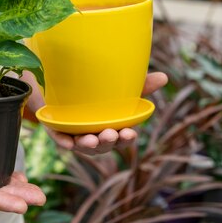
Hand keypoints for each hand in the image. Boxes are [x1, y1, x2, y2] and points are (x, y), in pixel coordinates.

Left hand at [46, 72, 167, 155]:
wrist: (64, 85)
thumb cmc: (101, 93)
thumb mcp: (122, 87)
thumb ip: (141, 84)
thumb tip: (163, 77)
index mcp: (113, 128)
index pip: (122, 138)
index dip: (126, 138)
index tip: (129, 133)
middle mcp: (95, 135)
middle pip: (103, 145)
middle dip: (107, 142)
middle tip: (110, 134)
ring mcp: (76, 134)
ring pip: (82, 145)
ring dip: (87, 144)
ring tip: (91, 139)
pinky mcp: (57, 130)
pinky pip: (60, 140)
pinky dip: (64, 142)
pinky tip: (67, 144)